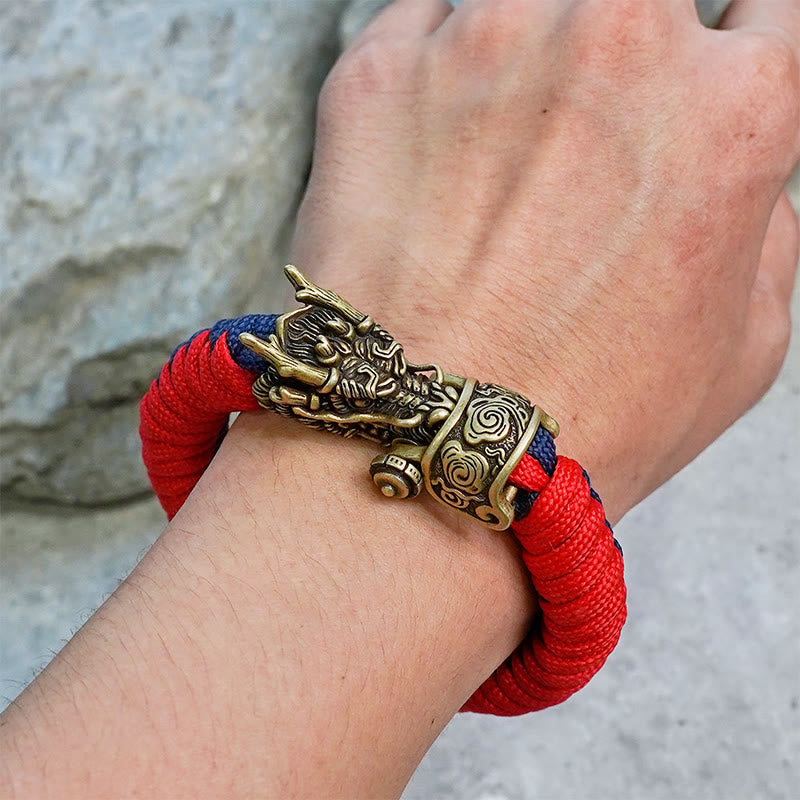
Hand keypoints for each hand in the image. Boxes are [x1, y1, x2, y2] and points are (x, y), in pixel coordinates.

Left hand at [292, 0, 799, 521]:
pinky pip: (423, 21)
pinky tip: (432, 150)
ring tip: (496, 151)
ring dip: (520, 54)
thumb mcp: (743, 348)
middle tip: (574, 124)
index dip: (731, 48)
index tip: (700, 71)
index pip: (762, 15)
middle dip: (618, 44)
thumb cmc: (586, 421)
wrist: (422, 444)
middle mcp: (617, 44)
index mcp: (731, 110)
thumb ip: (766, 228)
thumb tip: (748, 174)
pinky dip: (434, 67)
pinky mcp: (380, 70)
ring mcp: (488, 43)